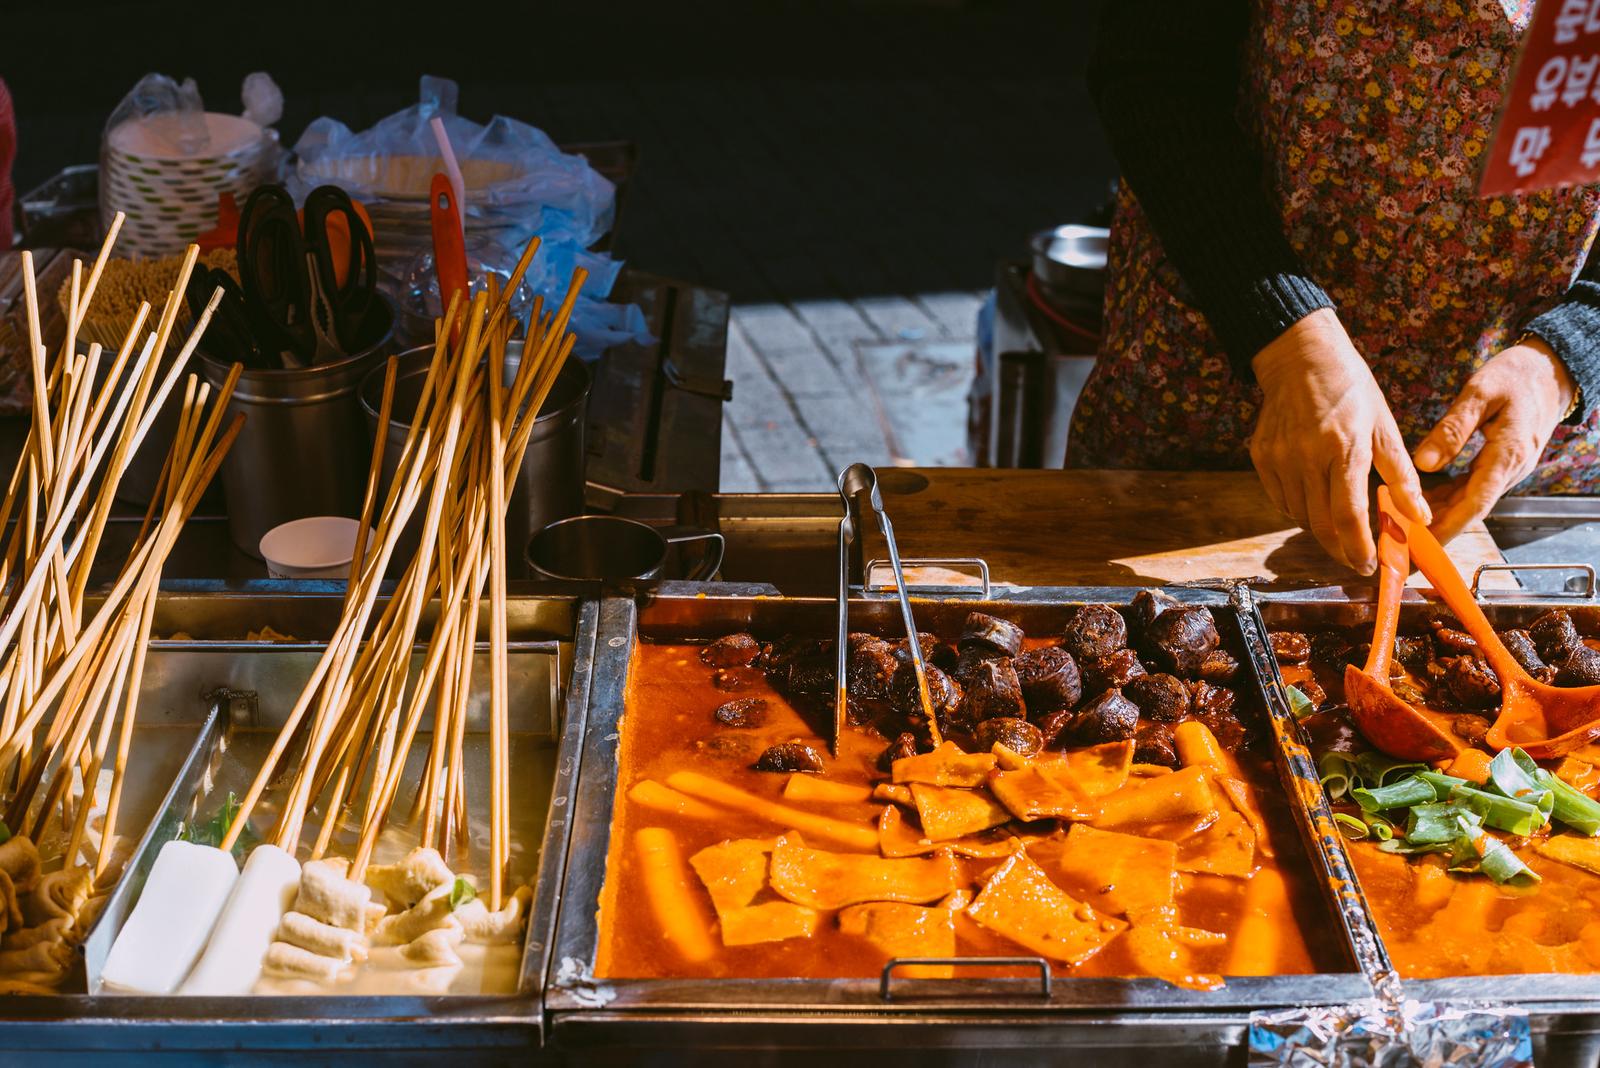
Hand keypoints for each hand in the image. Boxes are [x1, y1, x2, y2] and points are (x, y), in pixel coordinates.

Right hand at [1249, 309, 1431, 573]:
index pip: (1348, 515)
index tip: (1369, 566)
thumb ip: (1401, 477)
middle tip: (1357, 557)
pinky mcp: (1261, 457)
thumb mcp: (1384, 428)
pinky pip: (1281, 499)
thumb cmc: (1350, 389)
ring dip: (1321, 528)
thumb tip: (1420, 518)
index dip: (1358, 548)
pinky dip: (1300, 508)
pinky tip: (1316, 499)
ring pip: (1299, 515)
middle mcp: (1306, 457)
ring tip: (1340, 524)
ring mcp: (1279, 458)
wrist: (1299, 357)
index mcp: (1343, 448)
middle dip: (1340, 548)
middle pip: (1320, 524)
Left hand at [1413, 338, 1574, 544]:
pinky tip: (1418, 504)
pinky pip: (1470, 489)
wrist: (1550, 371)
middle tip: (1402, 551)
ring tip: (1401, 534)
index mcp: (1507, 455)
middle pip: (1468, 510)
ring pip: (1468, 502)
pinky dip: (1446, 500)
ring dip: (1438, 519)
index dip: (1447, 529)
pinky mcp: (1499, 465)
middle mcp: (1509, 469)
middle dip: (1436, 534)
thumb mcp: (1480, 392)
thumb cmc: (1516, 376)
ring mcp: (1506, 469)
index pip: (1475, 504)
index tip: (1422, 549)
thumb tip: (1423, 463)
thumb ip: (1452, 428)